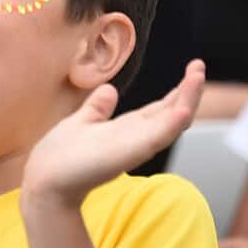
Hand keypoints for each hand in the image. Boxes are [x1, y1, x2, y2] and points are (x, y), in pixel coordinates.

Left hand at [22, 59, 205, 209]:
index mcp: (128, 128)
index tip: (193, 68)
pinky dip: (172, 124)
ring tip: (198, 77)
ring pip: (171, 122)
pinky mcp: (131, 153)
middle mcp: (137, 136)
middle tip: (200, 67)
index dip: (179, 90)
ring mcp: (137, 145)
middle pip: (172, 112)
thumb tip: (109, 90)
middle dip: (189, 90)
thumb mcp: (83, 122)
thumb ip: (98, 108)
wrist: (47, 180)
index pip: (162, 108)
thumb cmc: (64, 156)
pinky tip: (184, 109)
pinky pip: (157, 137)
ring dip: (187, 99)